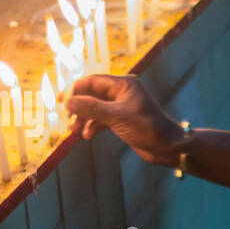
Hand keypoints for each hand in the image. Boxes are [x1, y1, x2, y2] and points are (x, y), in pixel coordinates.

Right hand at [65, 74, 184, 165]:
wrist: (168, 147)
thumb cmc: (147, 128)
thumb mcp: (116, 117)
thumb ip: (91, 108)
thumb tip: (68, 102)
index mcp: (123, 84)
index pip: (92, 81)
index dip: (75, 90)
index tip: (61, 103)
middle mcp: (122, 92)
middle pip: (92, 95)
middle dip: (79, 107)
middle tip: (68, 120)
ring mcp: (122, 106)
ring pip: (96, 108)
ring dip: (85, 119)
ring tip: (76, 132)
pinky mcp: (123, 120)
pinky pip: (103, 119)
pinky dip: (94, 125)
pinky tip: (88, 135)